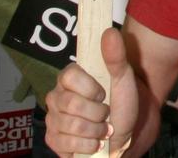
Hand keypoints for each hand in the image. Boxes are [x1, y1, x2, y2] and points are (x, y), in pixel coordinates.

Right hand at [44, 28, 138, 157]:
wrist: (125, 133)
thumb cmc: (122, 103)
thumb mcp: (124, 78)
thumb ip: (116, 56)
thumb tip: (110, 31)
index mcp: (69, 77)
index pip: (69, 76)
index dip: (90, 88)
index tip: (103, 94)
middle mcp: (56, 96)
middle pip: (71, 104)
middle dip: (97, 113)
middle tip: (106, 114)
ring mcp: (53, 119)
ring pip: (71, 125)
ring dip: (95, 130)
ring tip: (102, 129)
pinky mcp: (53, 140)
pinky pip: (66, 144)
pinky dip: (87, 145)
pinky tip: (94, 142)